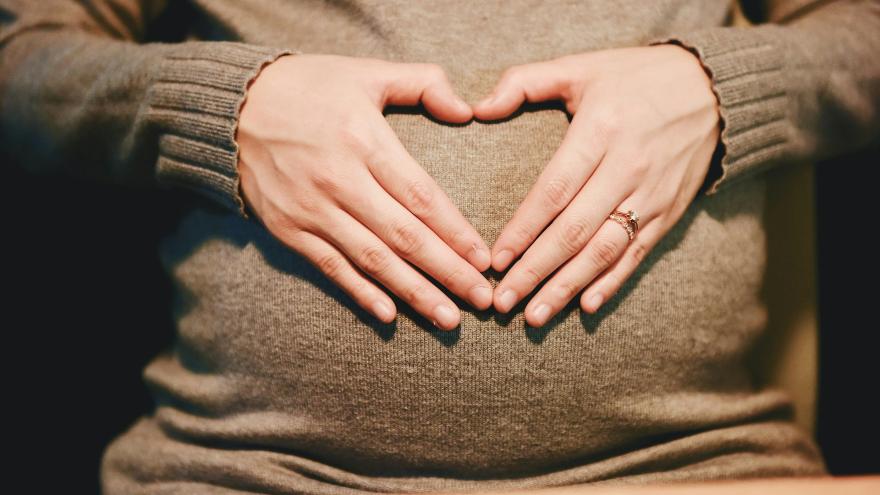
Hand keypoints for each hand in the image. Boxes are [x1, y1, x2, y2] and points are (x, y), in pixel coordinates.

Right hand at [236, 54, 492, 329]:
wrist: (232, 106)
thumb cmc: (310, 87)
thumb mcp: (367, 72)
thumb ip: (423, 83)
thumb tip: (467, 110)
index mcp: (364, 140)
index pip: (421, 196)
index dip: (455, 232)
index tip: (484, 260)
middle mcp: (339, 180)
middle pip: (404, 236)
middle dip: (448, 272)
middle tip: (483, 300)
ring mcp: (311, 210)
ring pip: (372, 260)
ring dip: (414, 292)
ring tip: (449, 318)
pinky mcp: (288, 229)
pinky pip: (331, 268)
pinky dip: (360, 293)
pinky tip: (390, 315)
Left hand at [472, 45, 720, 326]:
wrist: (713, 89)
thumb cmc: (635, 78)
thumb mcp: (580, 66)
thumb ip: (525, 82)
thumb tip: (478, 108)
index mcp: (600, 131)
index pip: (554, 190)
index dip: (523, 229)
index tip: (495, 260)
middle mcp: (627, 168)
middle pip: (574, 230)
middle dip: (535, 271)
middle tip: (503, 302)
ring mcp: (652, 195)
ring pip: (604, 251)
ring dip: (567, 287)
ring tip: (534, 316)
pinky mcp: (670, 212)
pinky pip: (638, 254)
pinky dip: (612, 283)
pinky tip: (586, 306)